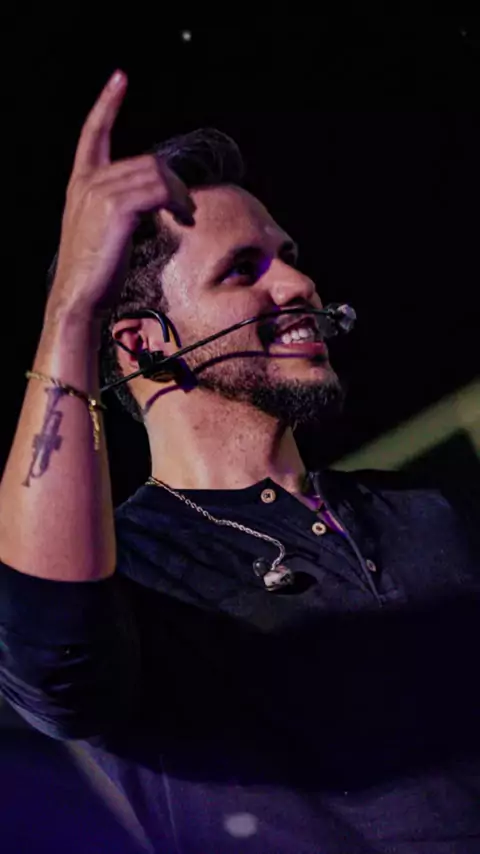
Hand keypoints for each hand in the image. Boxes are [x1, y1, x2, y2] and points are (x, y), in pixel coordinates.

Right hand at [49, 71, 193, 317]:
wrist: (79, 297)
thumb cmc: (95, 270)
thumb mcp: (102, 230)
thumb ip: (120, 205)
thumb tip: (155, 198)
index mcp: (81, 183)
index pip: (92, 133)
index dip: (107, 104)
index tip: (119, 79)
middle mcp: (87, 182)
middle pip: (146, 160)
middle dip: (173, 181)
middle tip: (187, 209)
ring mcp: (99, 193)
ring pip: (156, 173)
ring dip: (179, 193)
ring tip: (186, 215)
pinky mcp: (116, 209)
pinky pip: (157, 190)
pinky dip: (176, 201)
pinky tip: (182, 218)